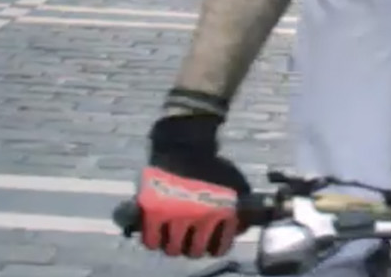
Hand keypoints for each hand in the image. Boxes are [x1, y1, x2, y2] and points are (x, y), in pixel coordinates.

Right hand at [131, 113, 251, 257]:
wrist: (185, 138)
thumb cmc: (211, 162)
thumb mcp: (235, 184)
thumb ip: (239, 209)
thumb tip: (239, 230)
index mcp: (222, 212)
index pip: (217, 248)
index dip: (213, 248)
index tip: (209, 243)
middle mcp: (201, 216)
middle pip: (195, 251)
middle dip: (192, 247)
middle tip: (189, 239)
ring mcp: (176, 214)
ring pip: (173, 249)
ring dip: (174, 245)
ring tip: (172, 238)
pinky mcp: (153, 210)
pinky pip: (151, 240)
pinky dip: (153, 241)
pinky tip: (157, 235)